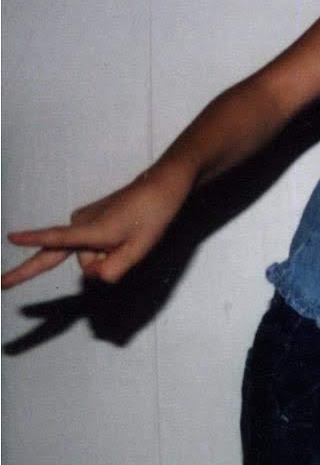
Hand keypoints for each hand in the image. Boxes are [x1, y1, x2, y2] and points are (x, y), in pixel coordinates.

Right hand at [3, 170, 187, 289]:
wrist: (159, 189)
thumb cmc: (150, 219)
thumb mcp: (137, 251)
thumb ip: (112, 269)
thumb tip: (91, 275)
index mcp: (92, 230)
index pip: (56, 239)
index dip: (33, 240)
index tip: (11, 237)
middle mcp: (80, 223)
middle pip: (75, 259)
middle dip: (94, 266)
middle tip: (32, 274)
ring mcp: (82, 219)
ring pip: (87, 253)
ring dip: (107, 254)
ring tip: (130, 238)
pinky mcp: (87, 218)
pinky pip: (90, 243)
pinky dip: (105, 247)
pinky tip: (122, 236)